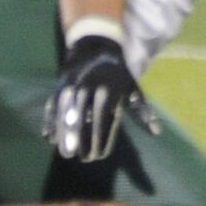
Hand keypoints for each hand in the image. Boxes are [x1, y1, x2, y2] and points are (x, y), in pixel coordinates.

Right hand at [43, 34, 159, 161]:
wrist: (95, 46)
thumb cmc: (117, 74)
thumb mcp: (131, 88)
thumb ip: (141, 111)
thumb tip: (156, 133)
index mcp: (108, 90)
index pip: (102, 118)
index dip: (100, 138)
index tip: (100, 155)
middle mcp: (88, 87)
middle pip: (81, 117)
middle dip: (81, 139)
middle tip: (83, 159)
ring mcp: (71, 86)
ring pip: (64, 112)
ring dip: (63, 133)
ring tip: (65, 153)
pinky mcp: (59, 85)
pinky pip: (52, 105)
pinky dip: (50, 121)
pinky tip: (49, 137)